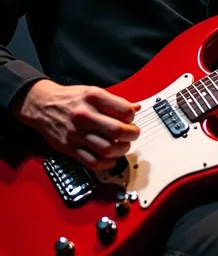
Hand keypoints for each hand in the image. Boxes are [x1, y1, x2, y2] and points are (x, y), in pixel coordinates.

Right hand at [12, 79, 140, 170]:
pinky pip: (93, 162)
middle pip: (117, 131)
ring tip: (122, 145)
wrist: (43, 105)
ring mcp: (77, 133)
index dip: (132, 117)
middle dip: (132, 135)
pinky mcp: (70, 148)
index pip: (124, 110)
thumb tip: (136, 108)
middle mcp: (85, 115)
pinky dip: (107, 163)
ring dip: (121, 150)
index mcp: (93, 97)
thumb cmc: (70, 99)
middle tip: (132, 134)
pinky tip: (111, 158)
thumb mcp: (93, 92)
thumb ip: (115, 101)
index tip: (131, 119)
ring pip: (107, 149)